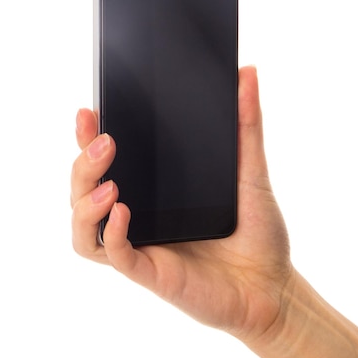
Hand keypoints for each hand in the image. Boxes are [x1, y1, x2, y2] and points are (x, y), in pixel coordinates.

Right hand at [70, 66, 292, 342]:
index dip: (87, 136)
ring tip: (110, 183)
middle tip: (105, 140)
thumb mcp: (251, 171)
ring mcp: (141, 244)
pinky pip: (114, 255)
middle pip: (84, 188)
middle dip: (83, 163)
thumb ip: (245, 125)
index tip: (90, 111)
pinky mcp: (150, 272)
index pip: (106, 160)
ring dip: (85, 201)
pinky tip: (123, 211)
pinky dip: (112, 233)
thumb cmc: (257, 231)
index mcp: (151, 189)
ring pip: (83, 226)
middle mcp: (138, 213)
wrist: (274, 285)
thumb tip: (248, 73)